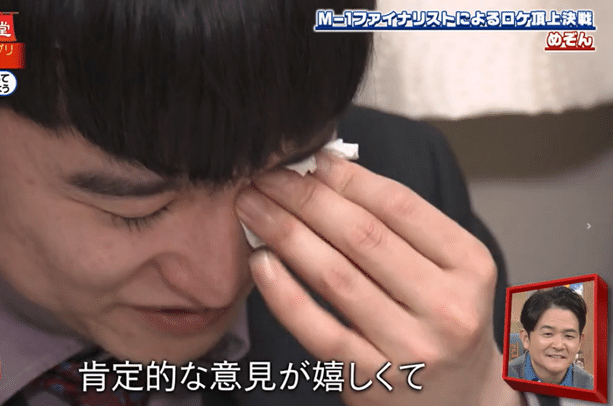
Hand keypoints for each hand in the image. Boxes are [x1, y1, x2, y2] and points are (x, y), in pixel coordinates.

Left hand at [235, 152, 522, 405]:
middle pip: (362, 237)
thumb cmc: (442, 321)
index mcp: (469, 265)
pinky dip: (283, 292)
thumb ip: (400, 226)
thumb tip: (329, 173)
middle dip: (305, 199)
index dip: (349, 179)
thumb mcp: (446, 269)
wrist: (457, 400)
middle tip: (268, 177)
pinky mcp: (372, 378)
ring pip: (334, 277)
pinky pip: (317, 328)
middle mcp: (446, 307)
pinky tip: (260, 262)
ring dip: (285, 234)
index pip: (401, 207)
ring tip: (253, 208)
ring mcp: (410, 347)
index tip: (313, 160)